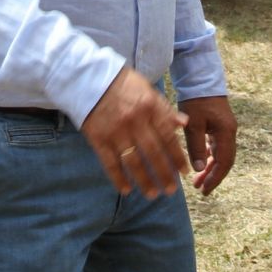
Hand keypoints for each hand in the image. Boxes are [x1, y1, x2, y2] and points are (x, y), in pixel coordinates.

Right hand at [81, 67, 189, 196]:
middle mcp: (134, 121)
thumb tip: (183, 124)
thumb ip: (165, 109)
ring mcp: (115, 131)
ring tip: (153, 194)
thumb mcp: (147, 90)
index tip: (183, 172)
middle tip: (171, 190)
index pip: (168, 137)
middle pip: (153, 153)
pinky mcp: (98, 139)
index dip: (177, 156)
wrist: (88, 77)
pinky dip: (118, 178)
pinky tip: (127, 189)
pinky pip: (110, 163)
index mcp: (149, 107)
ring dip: (144, 181)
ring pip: (133, 162)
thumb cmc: (122, 84)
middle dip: (164, 174)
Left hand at [178, 96, 237, 194]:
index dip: (215, 178)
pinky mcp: (219, 124)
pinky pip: (217, 146)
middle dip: (213, 176)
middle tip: (200, 189)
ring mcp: (226, 128)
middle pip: (225, 161)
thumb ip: (196, 146)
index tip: (205, 190)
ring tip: (197, 180)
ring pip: (221, 154)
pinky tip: (200, 162)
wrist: (200, 78)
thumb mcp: (193, 124)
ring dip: (210, 168)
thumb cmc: (195, 100)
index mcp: (226, 132)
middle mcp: (229, 132)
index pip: (224, 162)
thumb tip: (198, 169)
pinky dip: (209, 157)